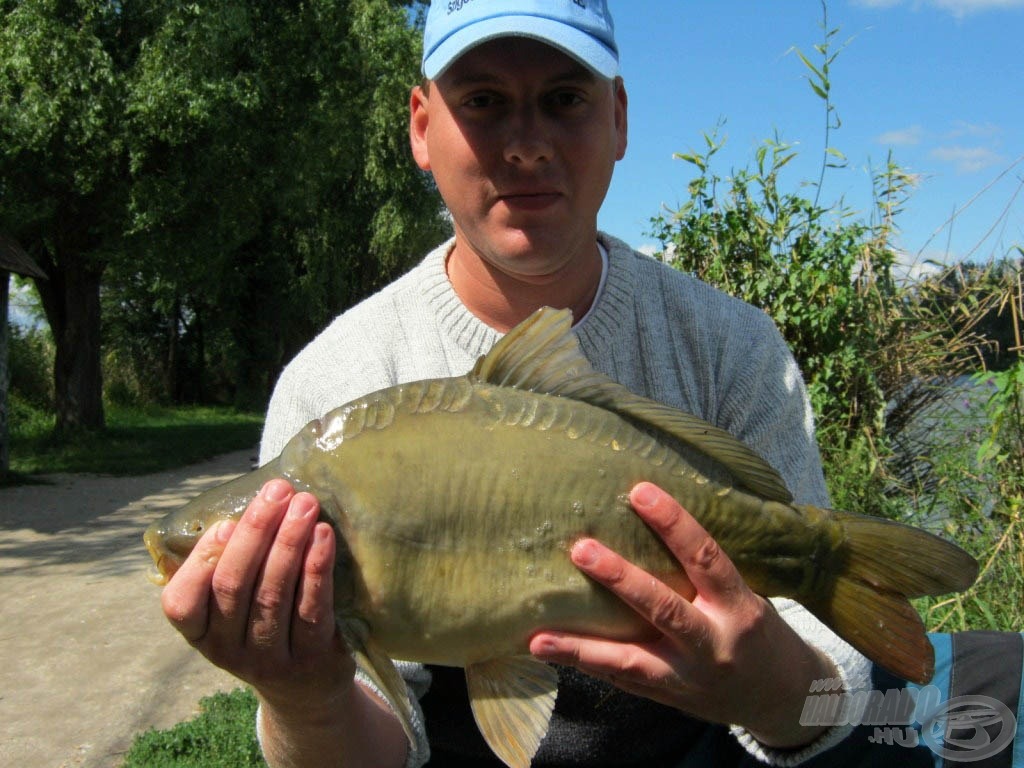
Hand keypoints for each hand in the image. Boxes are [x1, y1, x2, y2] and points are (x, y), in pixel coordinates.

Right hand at [159, 478, 352, 712]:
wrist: (306, 689)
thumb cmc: (263, 625)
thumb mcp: (231, 608)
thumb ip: (228, 563)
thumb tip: (250, 500)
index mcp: (199, 632)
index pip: (181, 602)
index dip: (202, 561)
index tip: (226, 524)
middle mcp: (227, 650)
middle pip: (234, 586)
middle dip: (256, 532)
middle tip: (278, 492)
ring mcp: (269, 658)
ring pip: (273, 594)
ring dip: (289, 542)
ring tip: (305, 503)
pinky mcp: (311, 657)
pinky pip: (312, 608)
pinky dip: (316, 568)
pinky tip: (323, 536)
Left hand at [529, 482, 834, 747]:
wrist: (786, 700)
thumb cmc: (760, 633)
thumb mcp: (746, 596)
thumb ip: (704, 571)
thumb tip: (649, 519)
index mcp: (739, 608)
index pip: (706, 558)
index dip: (675, 523)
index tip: (640, 491)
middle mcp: (713, 644)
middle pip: (663, 609)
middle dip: (620, 579)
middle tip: (581, 549)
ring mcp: (688, 677)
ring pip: (630, 661)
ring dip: (581, 648)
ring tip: (538, 637)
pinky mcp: (668, 697)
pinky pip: (622, 680)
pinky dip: (586, 665)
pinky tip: (549, 651)